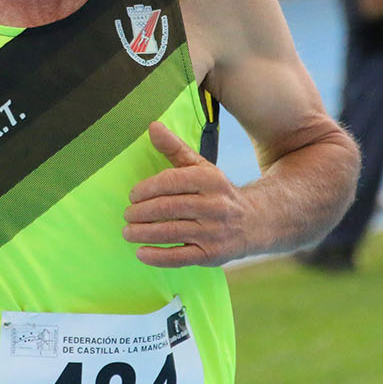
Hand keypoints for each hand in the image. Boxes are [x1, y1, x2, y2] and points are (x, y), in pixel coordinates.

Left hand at [122, 121, 253, 267]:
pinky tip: (141, 253)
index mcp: (210, 180)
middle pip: (168, 208)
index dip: (147, 189)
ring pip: (171, 232)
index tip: (133, 196)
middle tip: (127, 215)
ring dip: (143, 233)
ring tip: (127, 232)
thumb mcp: (201, 167)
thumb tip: (152, 126)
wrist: (255, 222)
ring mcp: (214, 232)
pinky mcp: (212, 255)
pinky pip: (180, 257)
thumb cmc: (218, 192)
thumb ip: (175, 148)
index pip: (172, 181)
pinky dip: (157, 256)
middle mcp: (214, 206)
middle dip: (142, 212)